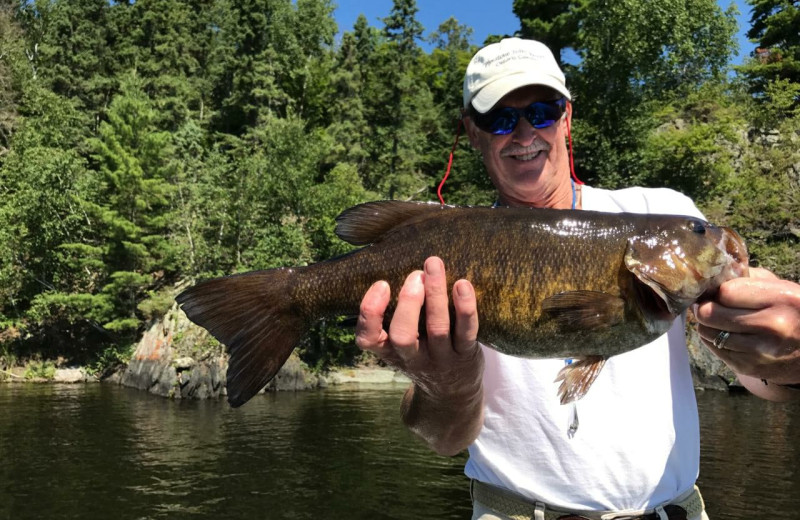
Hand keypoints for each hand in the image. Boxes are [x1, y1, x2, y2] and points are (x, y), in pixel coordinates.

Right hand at [355, 256, 482, 401]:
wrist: (451, 393)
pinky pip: (466, 332)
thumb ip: (392, 314)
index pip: (368, 339)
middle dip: (409, 302)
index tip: (382, 284)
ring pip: (437, 329)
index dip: (370, 312)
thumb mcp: (399, 344)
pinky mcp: (466, 356)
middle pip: (403, 336)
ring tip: (434, 265)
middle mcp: (413, 358)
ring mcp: (440, 359)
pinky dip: (465, 308)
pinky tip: (463, 285)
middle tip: (416, 274)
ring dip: (436, 295)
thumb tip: (392, 260)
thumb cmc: (421, 353)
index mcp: (389, 352)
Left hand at [695, 267, 799, 386]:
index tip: (719, 291)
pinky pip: (713, 348)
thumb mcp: (781, 288)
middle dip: (705, 307)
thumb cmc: (793, 313)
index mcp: (782, 299)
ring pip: (706, 332)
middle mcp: (772, 326)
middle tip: (709, 304)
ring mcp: (760, 351)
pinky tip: (728, 334)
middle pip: (709, 314)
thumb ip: (749, 277)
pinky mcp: (749, 367)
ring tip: (719, 319)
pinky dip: (714, 339)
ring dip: (708, 324)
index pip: (726, 292)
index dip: (718, 291)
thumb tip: (714, 277)